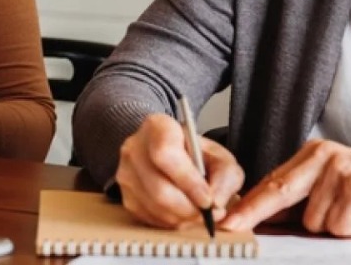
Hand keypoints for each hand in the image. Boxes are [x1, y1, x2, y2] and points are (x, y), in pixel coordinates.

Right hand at [114, 114, 243, 229]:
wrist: (168, 152)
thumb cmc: (194, 153)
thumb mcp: (219, 156)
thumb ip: (226, 177)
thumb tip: (216, 203)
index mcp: (157, 127)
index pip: (165, 154)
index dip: (188, 182)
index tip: (208, 199)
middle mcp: (134, 148)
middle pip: (159, 189)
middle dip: (189, 208)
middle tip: (209, 214)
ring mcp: (125, 173)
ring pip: (154, 208)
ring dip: (182, 218)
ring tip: (198, 214)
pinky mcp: (125, 196)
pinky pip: (149, 218)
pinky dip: (171, 222)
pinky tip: (183, 213)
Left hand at [220, 140, 350, 236]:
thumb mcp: (337, 189)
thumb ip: (305, 198)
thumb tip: (266, 217)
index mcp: (316, 154)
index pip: (274, 181)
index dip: (250, 204)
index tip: (227, 219)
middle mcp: (323, 156)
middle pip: (278, 192)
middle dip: (253, 214)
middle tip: (232, 226)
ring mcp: (338, 170)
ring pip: (312, 220)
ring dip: (334, 228)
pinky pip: (336, 225)